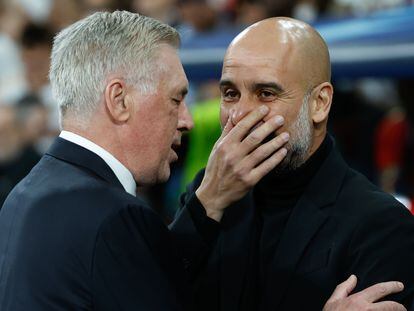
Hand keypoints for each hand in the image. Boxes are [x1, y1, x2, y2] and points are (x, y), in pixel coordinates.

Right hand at [196, 105, 288, 221]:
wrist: (213, 194)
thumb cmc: (216, 168)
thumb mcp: (217, 148)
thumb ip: (227, 132)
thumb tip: (234, 114)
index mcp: (225, 146)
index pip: (242, 127)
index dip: (254, 116)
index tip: (265, 109)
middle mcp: (233, 156)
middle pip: (255, 138)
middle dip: (269, 126)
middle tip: (280, 119)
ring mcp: (241, 169)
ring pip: (262, 152)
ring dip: (276, 142)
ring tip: (286, 135)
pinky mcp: (249, 180)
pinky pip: (266, 167)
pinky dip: (276, 158)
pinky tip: (283, 151)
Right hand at [323, 275, 405, 310]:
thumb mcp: (333, 300)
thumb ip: (344, 287)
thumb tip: (353, 277)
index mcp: (358, 300)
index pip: (379, 289)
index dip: (392, 286)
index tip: (399, 286)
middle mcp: (367, 310)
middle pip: (390, 306)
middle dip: (399, 306)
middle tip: (402, 308)